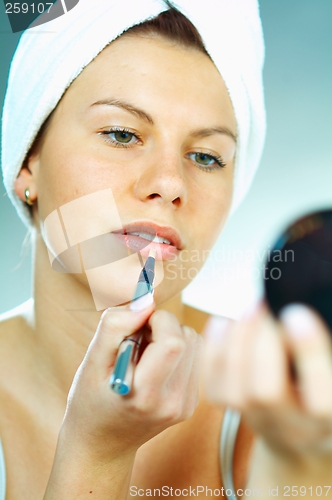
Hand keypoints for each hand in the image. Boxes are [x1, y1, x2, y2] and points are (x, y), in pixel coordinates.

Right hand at [63, 303, 202, 458]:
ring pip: (194, 344)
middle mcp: (173, 402)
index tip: (135, 326)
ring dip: (171, 337)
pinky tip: (153, 366)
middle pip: (188, 338)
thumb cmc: (90, 400)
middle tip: (136, 341)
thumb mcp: (92, 361)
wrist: (102, 443)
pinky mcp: (191, 403)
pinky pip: (193, 358)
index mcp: (146, 394)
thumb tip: (146, 301)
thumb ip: (115, 326)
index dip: (157, 320)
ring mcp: (185, 405)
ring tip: (144, 355)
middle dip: (163, 326)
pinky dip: (175, 352)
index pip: (174, 340)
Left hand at [203, 303, 331, 490]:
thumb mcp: (328, 367)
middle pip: (266, 393)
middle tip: (261, 306)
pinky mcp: (232, 411)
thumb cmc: (319, 386)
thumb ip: (317, 347)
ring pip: (235, 391)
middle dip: (260, 342)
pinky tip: (224, 322)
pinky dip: (214, 350)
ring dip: (235, 342)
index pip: (321, 398)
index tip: (296, 314)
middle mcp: (292, 427)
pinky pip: (214, 386)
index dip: (309, 353)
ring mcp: (258, 421)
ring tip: (245, 311)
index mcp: (326, 416)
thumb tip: (294, 311)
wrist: (299, 424)